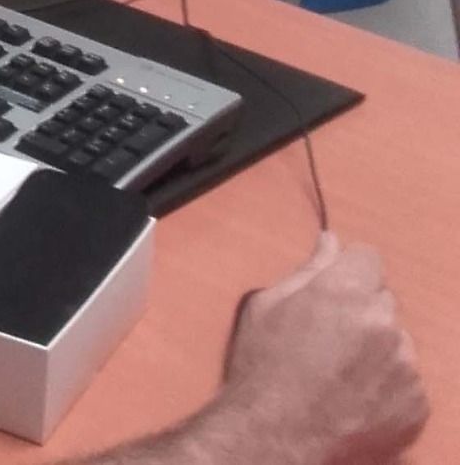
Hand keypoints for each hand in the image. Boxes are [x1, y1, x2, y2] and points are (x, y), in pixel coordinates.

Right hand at [221, 233, 428, 464]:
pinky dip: (388, 386)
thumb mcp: (268, 306)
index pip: (368, 258)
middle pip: (383, 300)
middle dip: (361, 311)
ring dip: (377, 350)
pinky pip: (408, 381)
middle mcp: (383, 323)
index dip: (349, 271)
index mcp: (345, 291)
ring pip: (397, 342)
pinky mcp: (417, 404)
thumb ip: (308, 271)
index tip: (335, 289)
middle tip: (329, 338)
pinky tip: (355, 398)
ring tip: (341, 374)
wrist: (274, 435)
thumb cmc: (262, 367)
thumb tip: (331, 243)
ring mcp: (405, 366)